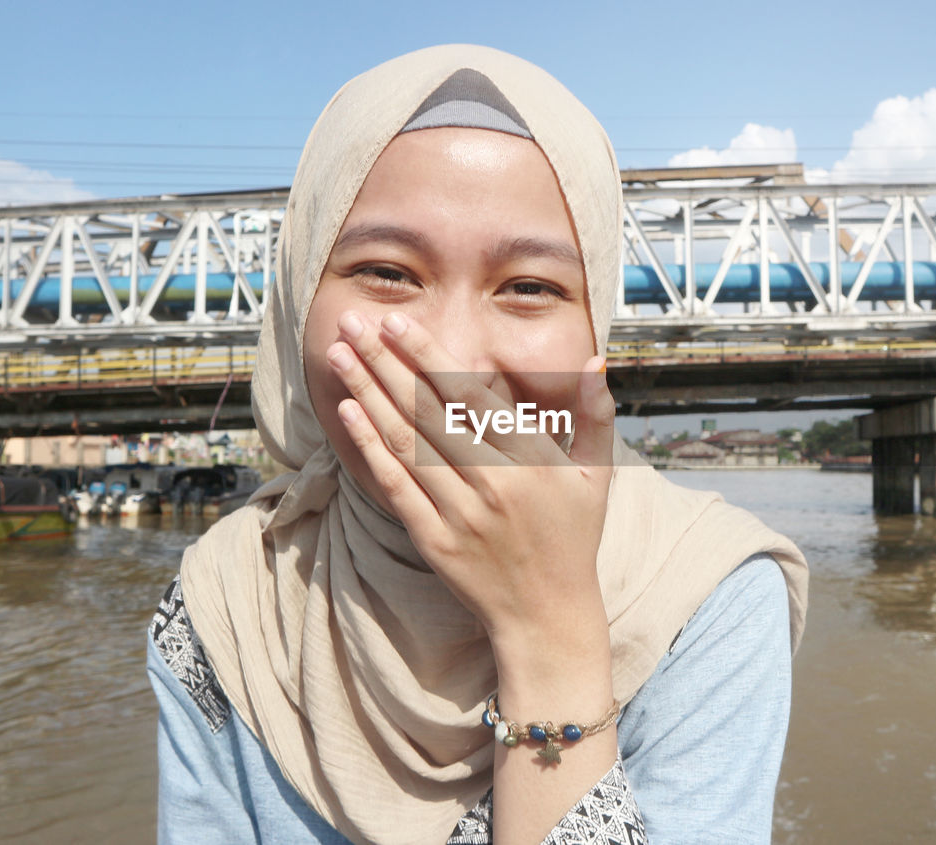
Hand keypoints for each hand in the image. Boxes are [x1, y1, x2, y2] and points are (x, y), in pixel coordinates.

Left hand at [325, 310, 616, 649]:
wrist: (547, 615)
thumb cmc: (572, 538)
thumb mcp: (596, 477)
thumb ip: (594, 416)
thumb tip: (595, 363)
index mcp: (531, 461)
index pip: (469, 396)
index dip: (430, 356)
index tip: (399, 323)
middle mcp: (493, 483)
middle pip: (428, 411)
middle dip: (386, 362)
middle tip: (354, 320)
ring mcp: (460, 514)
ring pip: (406, 442)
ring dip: (368, 394)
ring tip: (339, 354)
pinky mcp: (434, 541)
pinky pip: (397, 487)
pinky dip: (371, 448)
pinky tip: (349, 413)